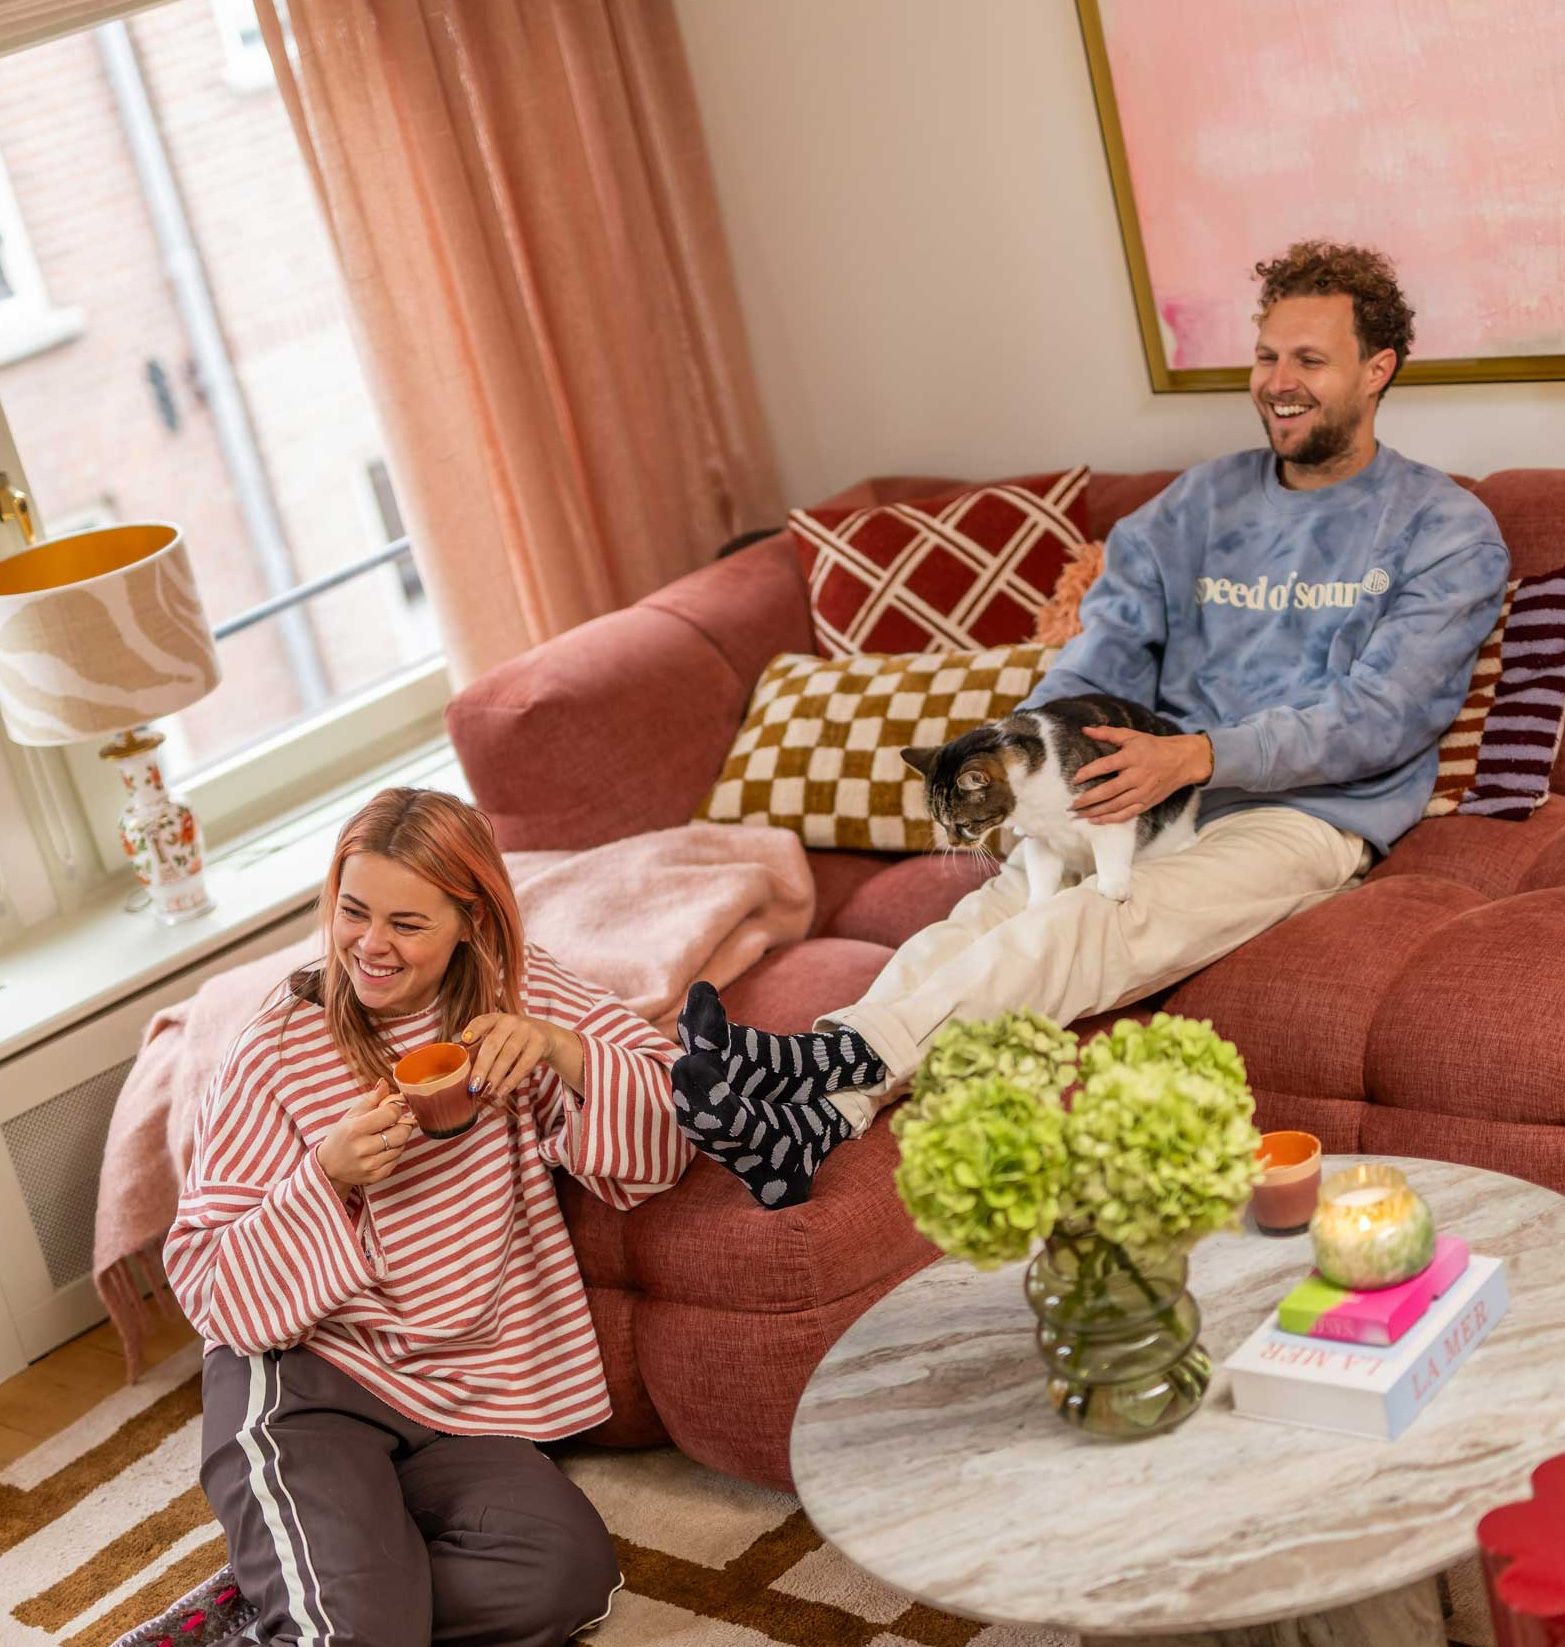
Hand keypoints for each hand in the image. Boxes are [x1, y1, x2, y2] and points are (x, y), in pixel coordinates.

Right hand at [316, 1080, 414, 1196]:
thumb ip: (371, 1099)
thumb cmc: (341, 1137)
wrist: (328, 1167)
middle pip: (401, 1132)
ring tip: (386, 1136)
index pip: (391, 1114)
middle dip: (402, 1124)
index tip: (390, 1109)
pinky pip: (397, 1159)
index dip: (394, 1109)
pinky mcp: (376, 1176)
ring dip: (398, 1138)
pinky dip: (395, 1152)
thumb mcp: (351, 1115)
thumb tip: (384, 1083)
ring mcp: (370, 1165)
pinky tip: (383, 1149)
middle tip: (394, 1122)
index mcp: (355, 1129)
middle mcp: (363, 1149)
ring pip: (401, 1146)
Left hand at [462, 1012, 574, 1101]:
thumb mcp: (500, 1035)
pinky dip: (511, 1081)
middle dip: (482, 1066)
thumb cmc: (513, 1039)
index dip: (474, 1029)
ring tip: (486, 1092)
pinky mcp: (539, 1043)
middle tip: (473, 1085)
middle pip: (493, 1044)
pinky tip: (502, 1091)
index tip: (465, 1039)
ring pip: (508, 1056)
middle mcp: (511, 1021)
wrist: (546, 1035)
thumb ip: (482, 1047)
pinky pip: (523, 1065)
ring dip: (495, 1077)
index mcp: (496, 1019)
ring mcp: (526, 1031)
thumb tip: (460, 1069)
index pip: (483, 1020)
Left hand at [1072, 729, 1212, 824]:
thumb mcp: (1132, 736)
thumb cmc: (1153, 747)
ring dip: (1095, 812)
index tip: (1075, 778)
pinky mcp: (1147, 803)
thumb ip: (1108, 733)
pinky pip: (1126, 814)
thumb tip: (1085, 729)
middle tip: (1071, 804)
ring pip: (1116, 806)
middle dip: (1088, 799)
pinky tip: (1095, 820)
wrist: (1182, 761)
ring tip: (1078, 814)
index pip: (1106, 766)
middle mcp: (1137, 776)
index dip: (1089, 772)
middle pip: (1109, 790)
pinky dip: (1110, 819)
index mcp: (1132, 758)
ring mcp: (1142, 792)